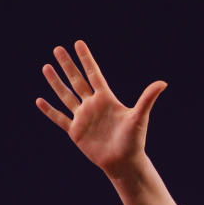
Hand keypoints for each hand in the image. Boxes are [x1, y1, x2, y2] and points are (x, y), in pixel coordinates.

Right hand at [36, 40, 166, 179]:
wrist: (124, 162)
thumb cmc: (134, 140)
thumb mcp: (140, 117)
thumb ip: (147, 98)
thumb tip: (163, 82)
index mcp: (107, 99)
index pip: (94, 74)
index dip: (86, 59)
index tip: (78, 43)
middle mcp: (93, 105)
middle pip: (77, 81)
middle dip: (67, 65)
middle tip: (57, 48)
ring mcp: (83, 117)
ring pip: (66, 96)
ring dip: (56, 82)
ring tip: (46, 67)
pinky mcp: (75, 131)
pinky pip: (59, 118)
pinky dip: (49, 110)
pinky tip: (39, 100)